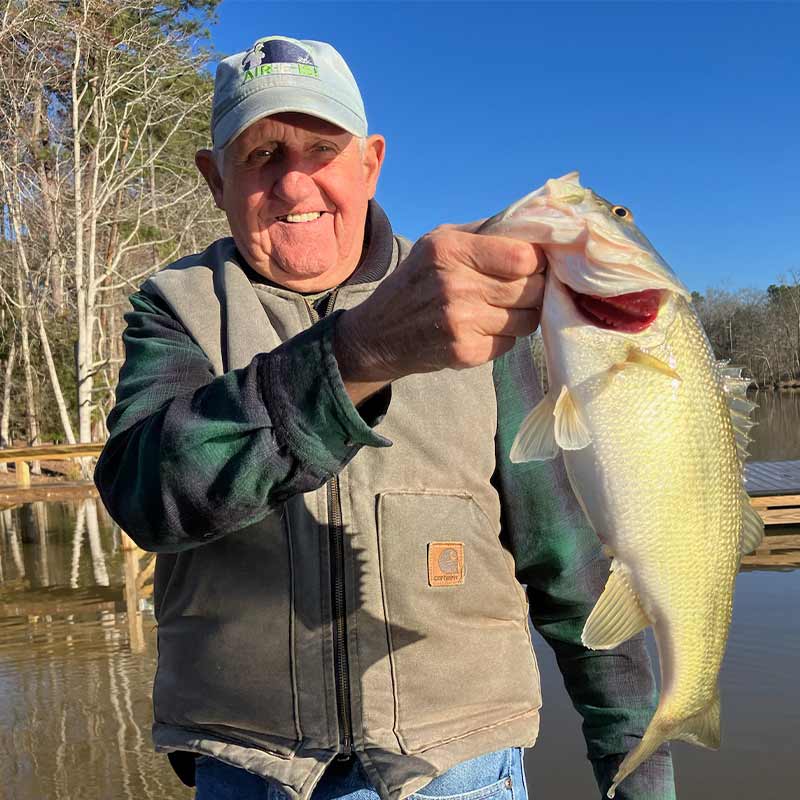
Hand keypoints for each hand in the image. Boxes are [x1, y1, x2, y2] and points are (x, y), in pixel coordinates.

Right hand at [334, 223, 546, 402]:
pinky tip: (483, 330)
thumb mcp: (437, 242)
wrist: (379, 334)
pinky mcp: (464, 352)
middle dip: (533, 290)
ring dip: (522, 316)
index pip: (522, 257)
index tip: (532, 265)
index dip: (537, 262)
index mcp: (450, 249)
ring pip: (527, 319)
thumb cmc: (416, 282)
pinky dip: (504, 338)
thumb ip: (483, 232)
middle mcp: (455, 284)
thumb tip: (533, 227)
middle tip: (518, 290)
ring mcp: (460, 321)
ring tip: (500, 310)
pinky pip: (510, 343)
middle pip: (530, 289)